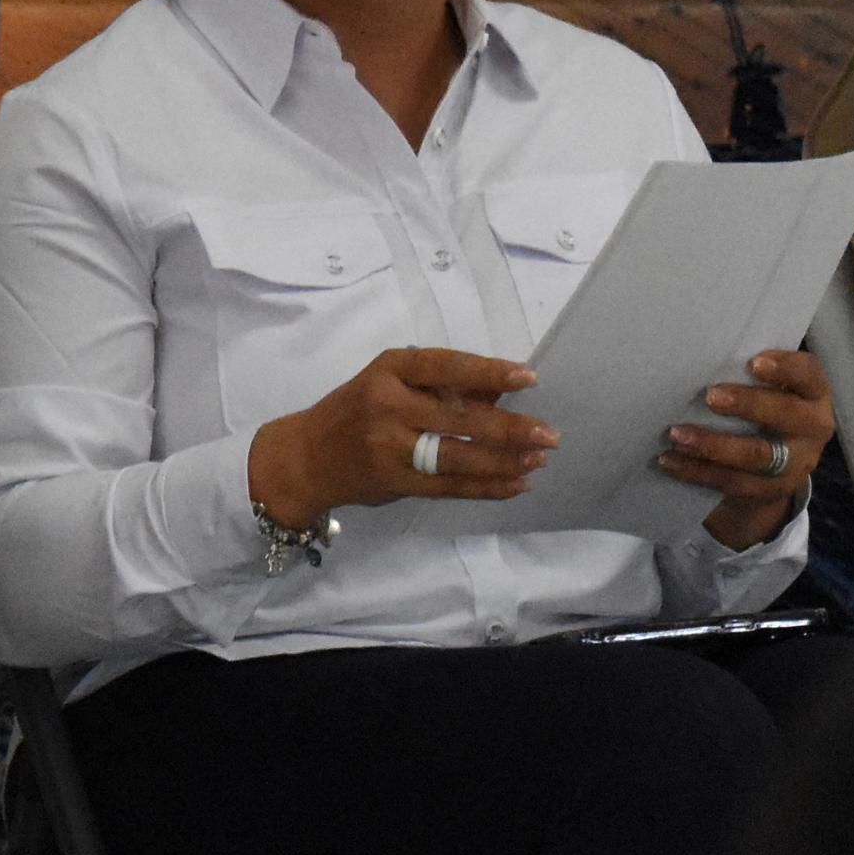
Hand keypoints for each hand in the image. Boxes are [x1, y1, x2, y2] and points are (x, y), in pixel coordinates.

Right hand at [249, 347, 554, 528]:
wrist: (304, 457)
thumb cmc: (358, 410)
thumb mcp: (392, 383)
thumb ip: (444, 385)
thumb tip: (504, 386)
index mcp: (390, 370)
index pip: (446, 367)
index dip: (489, 371)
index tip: (529, 377)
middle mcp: (388, 405)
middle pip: (459, 417)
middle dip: (510, 427)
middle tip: (549, 434)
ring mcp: (389, 447)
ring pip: (457, 456)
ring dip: (504, 461)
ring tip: (538, 459)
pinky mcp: (394, 481)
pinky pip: (448, 486)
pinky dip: (485, 486)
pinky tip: (515, 484)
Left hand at [661, 348, 831, 550]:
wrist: (781, 467)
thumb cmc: (770, 408)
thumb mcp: (776, 388)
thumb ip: (756, 375)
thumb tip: (707, 358)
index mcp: (815, 394)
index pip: (809, 375)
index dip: (786, 369)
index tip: (754, 362)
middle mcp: (813, 428)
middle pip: (785, 415)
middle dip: (747, 405)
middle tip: (710, 396)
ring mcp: (795, 464)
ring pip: (755, 456)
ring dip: (713, 445)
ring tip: (677, 434)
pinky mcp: (770, 490)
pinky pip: (732, 482)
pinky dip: (697, 471)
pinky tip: (670, 460)